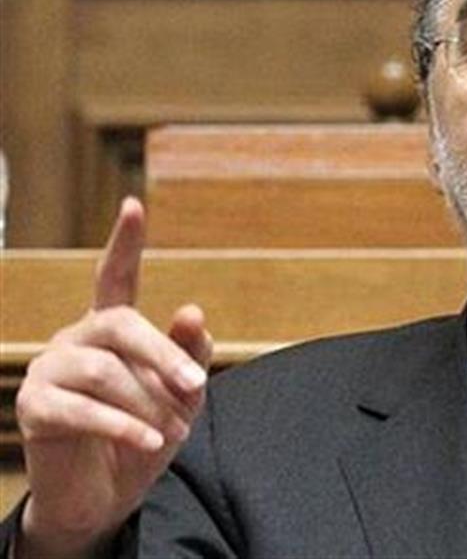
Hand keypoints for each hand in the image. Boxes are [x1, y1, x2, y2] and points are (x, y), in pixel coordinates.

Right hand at [14, 198, 212, 557]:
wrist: (104, 497)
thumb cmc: (144, 435)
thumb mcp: (179, 397)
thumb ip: (189, 355)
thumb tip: (192, 311)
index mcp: (110, 330)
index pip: (115, 278)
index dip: (125, 243)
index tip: (134, 206)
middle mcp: (75, 340)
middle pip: (120, 325)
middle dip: (163, 355)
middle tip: (195, 387)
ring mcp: (49, 371)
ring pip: (104, 371)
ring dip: (146, 403)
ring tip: (172, 432)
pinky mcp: (35, 408)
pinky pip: (82, 410)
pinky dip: (124, 428)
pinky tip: (150, 443)